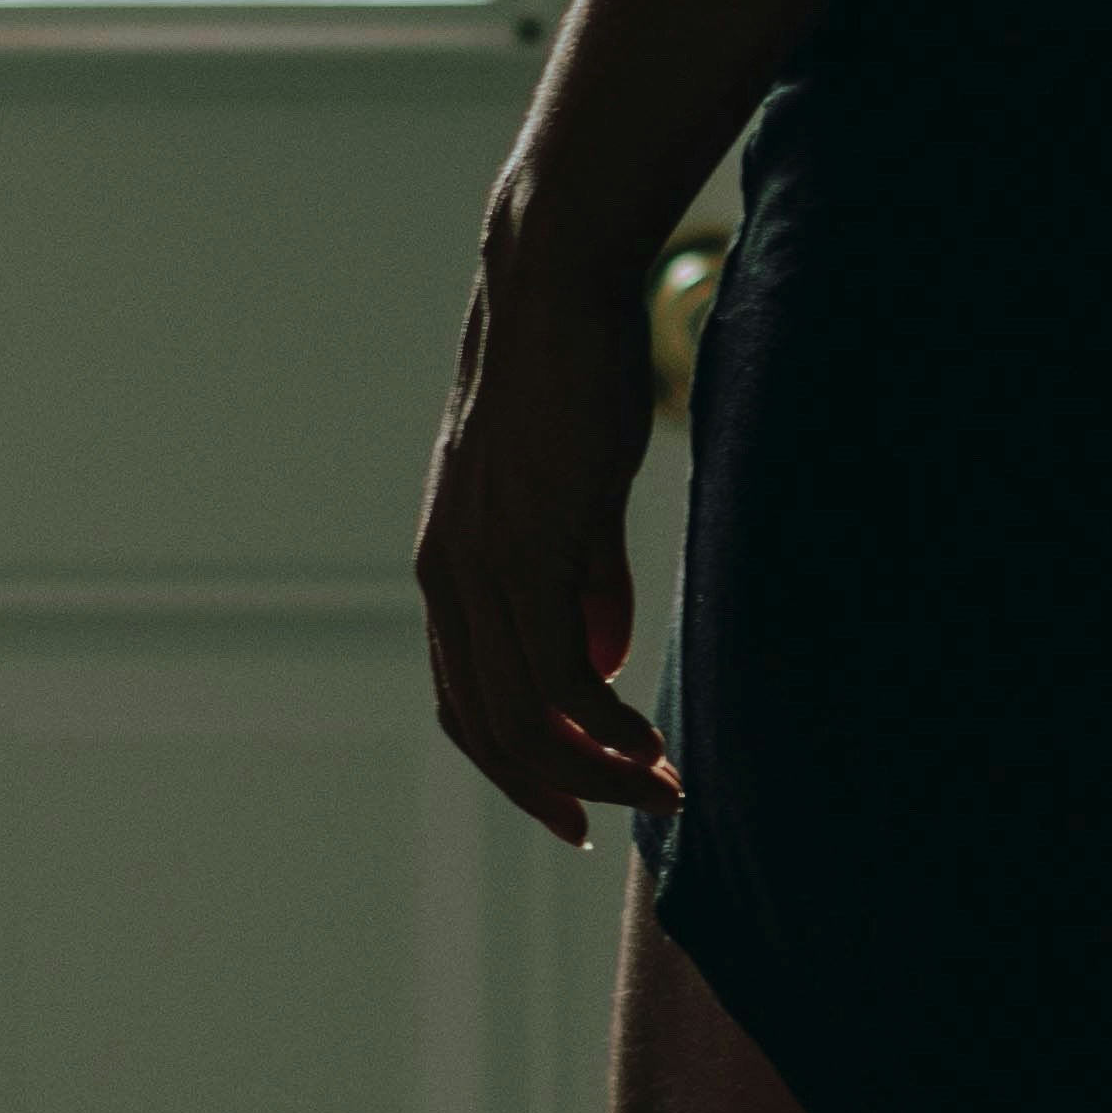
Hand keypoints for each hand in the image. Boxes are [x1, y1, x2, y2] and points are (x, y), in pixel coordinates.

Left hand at [413, 208, 679, 848]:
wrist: (551, 294)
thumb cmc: (570, 380)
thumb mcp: (571, 496)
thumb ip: (582, 581)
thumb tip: (604, 661)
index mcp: (449, 570)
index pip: (466, 702)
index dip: (518, 768)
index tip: (577, 806)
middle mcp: (449, 580)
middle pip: (489, 729)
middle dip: (560, 788)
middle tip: (630, 818)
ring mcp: (482, 569)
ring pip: (527, 716)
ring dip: (598, 768)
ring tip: (663, 788)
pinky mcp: (529, 550)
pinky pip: (563, 677)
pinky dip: (608, 726)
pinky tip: (655, 740)